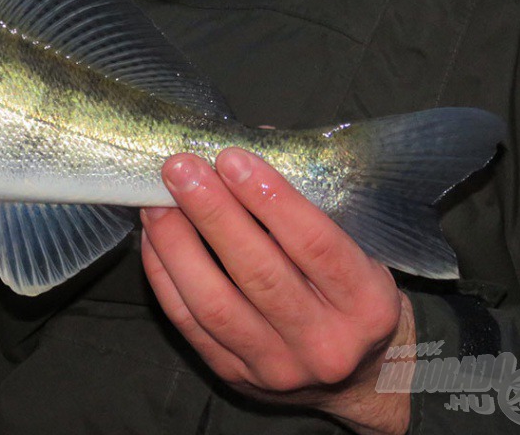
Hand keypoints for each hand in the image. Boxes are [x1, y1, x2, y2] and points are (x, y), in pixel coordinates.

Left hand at [140, 148, 413, 434]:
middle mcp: (324, 342)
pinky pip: (188, 322)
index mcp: (366, 304)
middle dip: (214, 214)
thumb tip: (252, 141)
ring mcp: (276, 366)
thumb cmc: (351, 293)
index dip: (271, 198)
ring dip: (178, 244)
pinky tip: (153, 237)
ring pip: (215, 304)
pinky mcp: (234, 374)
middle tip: (181, 168)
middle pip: (260, 274)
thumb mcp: (357, 247)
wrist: (358, 377)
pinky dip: (164, 275)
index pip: (316, 245)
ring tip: (156, 200)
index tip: (233, 158)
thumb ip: (309, 198)